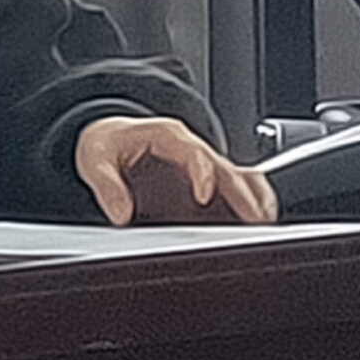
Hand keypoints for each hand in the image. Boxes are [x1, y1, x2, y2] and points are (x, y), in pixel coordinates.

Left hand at [74, 113, 276, 228]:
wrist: (112, 140)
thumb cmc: (109, 145)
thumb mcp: (95, 159)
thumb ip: (106, 184)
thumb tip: (120, 212)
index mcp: (167, 136)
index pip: (193, 151)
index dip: (202, 172)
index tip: (204, 195)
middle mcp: (192, 149)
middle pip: (226, 168)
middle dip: (242, 192)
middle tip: (254, 217)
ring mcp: (203, 168)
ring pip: (240, 178)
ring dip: (254, 198)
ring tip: (264, 223)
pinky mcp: (207, 185)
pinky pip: (238, 190)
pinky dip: (252, 203)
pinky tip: (259, 223)